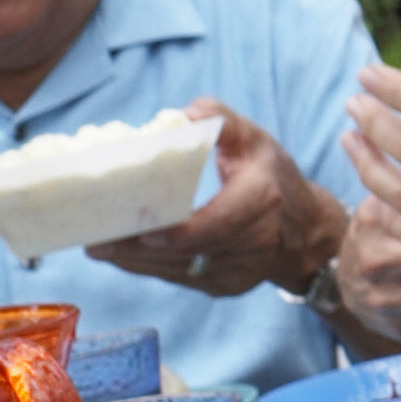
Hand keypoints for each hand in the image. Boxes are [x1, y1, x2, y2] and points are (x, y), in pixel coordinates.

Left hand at [86, 103, 340, 297]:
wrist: (305, 231)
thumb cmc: (274, 178)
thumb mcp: (255, 140)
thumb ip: (221, 120)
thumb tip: (182, 114)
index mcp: (261, 200)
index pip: (218, 224)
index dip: (181, 233)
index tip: (143, 232)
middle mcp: (254, 242)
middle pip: (188, 253)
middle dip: (139, 249)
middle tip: (96, 239)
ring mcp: (240, 271)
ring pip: (179, 271)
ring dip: (137, 262)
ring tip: (98, 247)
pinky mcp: (226, 287)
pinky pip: (182, 279)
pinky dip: (150, 269)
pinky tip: (122, 257)